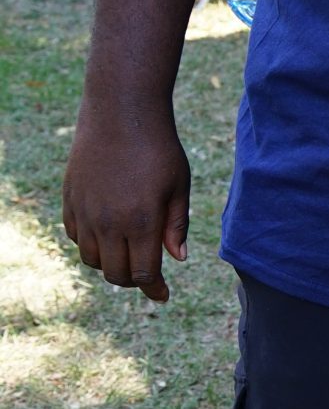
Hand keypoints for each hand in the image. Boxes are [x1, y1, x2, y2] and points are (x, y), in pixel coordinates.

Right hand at [62, 102, 190, 303]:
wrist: (121, 113)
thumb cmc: (159, 148)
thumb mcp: (179, 186)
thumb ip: (176, 225)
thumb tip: (177, 258)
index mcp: (141, 222)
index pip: (143, 273)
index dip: (154, 289)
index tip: (163, 295)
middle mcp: (108, 222)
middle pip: (115, 273)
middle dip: (134, 279)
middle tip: (148, 270)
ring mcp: (85, 212)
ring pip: (92, 259)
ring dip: (110, 263)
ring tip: (127, 250)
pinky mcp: (70, 200)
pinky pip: (76, 237)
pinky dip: (91, 244)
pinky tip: (108, 233)